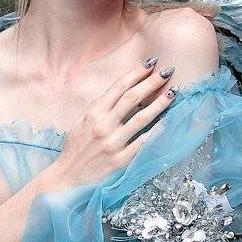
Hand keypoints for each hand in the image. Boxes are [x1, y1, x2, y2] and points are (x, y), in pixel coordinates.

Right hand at [51, 59, 177, 189]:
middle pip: (133, 97)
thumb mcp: (81, 122)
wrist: (67, 177)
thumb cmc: (75, 148)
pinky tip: (169, 121)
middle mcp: (104, 125)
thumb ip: (99, 108)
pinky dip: (157, 130)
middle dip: (152, 82)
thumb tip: (121, 92)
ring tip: (173, 92)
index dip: (136, 73)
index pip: (119, 87)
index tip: (151, 63)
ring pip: (142, 117)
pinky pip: (143, 142)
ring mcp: (113, 143)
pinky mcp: (121, 160)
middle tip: (168, 71)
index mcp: (93, 113)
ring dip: (160, 103)